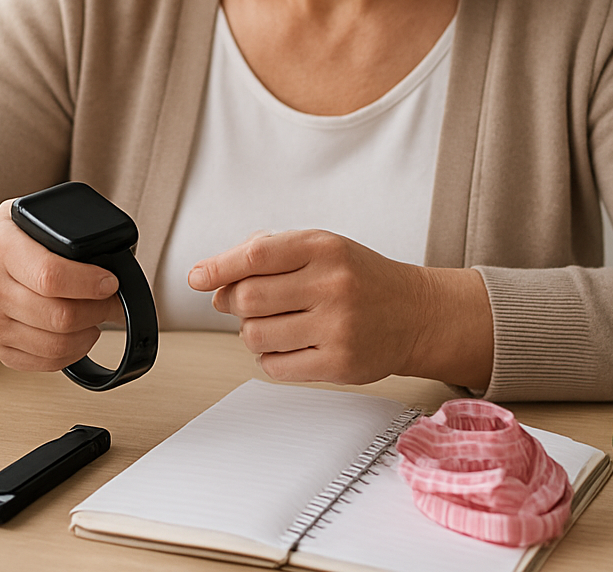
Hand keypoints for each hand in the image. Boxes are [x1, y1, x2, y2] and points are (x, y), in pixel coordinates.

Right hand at [0, 199, 123, 371]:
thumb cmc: (10, 241)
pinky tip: (78, 335)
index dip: (89, 283)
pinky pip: (44, 362)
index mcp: (0, 247)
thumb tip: (112, 252)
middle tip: (111, 301)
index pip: (51, 276)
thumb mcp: (30, 216)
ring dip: (88, 334)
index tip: (109, 283)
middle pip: (59, 316)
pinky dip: (71, 353)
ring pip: (55, 344)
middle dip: (98, 310)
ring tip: (96, 317)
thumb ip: (65, 225)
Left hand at [187, 229, 493, 390]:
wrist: (416, 313)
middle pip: (248, 299)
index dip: (218, 266)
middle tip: (240, 303)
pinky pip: (274, 366)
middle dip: (232, 302)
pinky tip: (289, 345)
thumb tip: (214, 278)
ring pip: (255, 335)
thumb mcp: (323, 247)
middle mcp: (333, 285)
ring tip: (274, 324)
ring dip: (251, 332)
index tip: (196, 277)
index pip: (256, 255)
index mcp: (324, 248)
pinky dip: (269, 357)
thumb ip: (269, 252)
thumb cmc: (360, 278)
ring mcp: (338, 327)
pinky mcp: (339, 364)